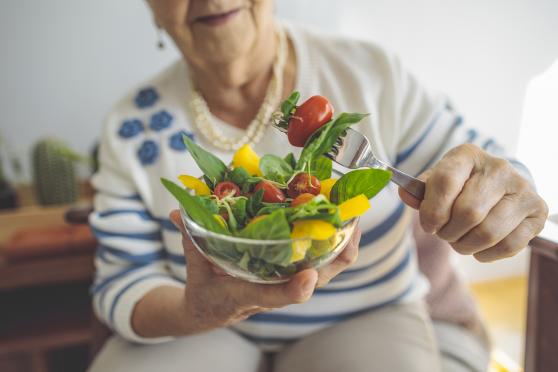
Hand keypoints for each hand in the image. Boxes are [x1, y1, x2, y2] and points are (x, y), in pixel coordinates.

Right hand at [169, 210, 360, 331]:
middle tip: (352, 220)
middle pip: (319, 279)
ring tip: (354, 211)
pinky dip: (335, 241)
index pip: (275, 297)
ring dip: (344, 243)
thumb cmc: (205, 291)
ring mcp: (287, 283)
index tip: (307, 278)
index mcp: (250, 295)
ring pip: (327, 269)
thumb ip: (191, 239)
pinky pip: (322, 261)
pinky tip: (341, 217)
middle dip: (339, 253)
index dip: (293, 290)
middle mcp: (276, 290)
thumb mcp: (194, 268)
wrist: (210, 311)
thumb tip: (179, 212)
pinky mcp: (292, 275)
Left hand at [399, 144, 547, 261]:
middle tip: (445, 233)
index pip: (446, 182)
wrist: (498, 186)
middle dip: (449, 232)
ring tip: (460, 241)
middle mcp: (499, 168)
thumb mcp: (437, 182)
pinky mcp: (537, 212)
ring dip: (465, 246)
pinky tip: (479, 247)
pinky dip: (486, 254)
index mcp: (468, 155)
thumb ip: (419, 191)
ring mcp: (523, 189)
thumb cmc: (460, 186)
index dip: (432, 211)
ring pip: (488, 233)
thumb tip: (405, 193)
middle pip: (468, 213)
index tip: (428, 225)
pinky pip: (508, 246)